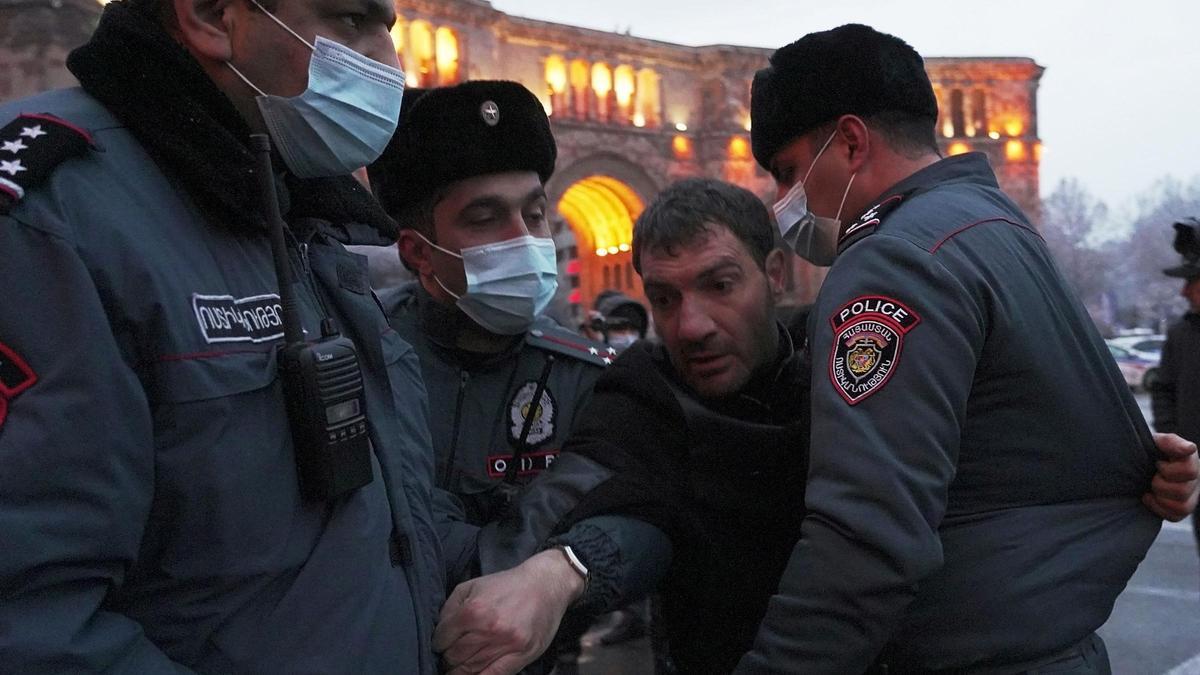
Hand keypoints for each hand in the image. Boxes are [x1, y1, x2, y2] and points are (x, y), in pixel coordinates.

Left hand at [434, 548, 585, 674]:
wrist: (546, 584)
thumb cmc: (507, 585)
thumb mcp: (473, 585)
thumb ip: (450, 607)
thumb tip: (438, 630)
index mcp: (474, 610)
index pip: (442, 638)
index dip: (438, 643)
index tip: (440, 644)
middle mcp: (489, 629)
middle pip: (455, 656)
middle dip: (448, 658)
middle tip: (449, 657)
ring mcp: (507, 645)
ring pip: (471, 669)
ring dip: (459, 671)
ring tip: (458, 667)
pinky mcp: (522, 655)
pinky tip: (473, 674)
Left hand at [1143, 432, 1198, 520]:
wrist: (1136, 465)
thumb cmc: (1148, 451)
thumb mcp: (1156, 442)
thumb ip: (1170, 442)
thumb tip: (1190, 449)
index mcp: (1191, 462)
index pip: (1190, 471)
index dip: (1168, 470)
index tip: (1158, 463)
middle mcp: (1195, 480)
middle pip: (1183, 491)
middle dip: (1160, 484)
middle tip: (1152, 477)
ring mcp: (1190, 496)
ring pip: (1182, 507)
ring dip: (1160, 498)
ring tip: (1151, 488)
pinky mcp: (1180, 510)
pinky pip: (1175, 516)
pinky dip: (1158, 508)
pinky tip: (1149, 497)